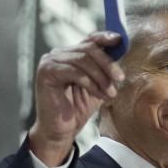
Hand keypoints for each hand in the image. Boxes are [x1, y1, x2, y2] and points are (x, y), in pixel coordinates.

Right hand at [28, 31, 124, 165]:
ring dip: (101, 77)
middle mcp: (59, 53)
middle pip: (89, 48)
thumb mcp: (98, 85)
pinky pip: (74, 71)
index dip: (105, 37)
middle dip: (108, 64)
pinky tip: (98, 94)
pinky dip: (90, 83)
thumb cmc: (79, 108)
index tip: (120, 40)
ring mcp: (51, 61)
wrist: (62, 130)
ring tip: (110, 93)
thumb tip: (121, 50)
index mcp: (72, 54)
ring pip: (83, 59)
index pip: (90, 39)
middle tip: (120, 78)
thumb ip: (106, 68)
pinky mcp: (46, 71)